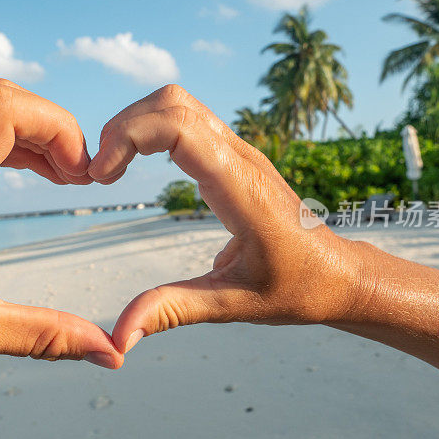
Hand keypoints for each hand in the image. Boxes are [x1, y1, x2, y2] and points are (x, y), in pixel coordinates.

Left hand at [0, 79, 122, 379]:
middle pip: (3, 101)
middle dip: (56, 130)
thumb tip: (104, 351)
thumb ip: (40, 336)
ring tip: (67, 179)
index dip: (56, 126)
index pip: (1, 108)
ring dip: (37, 137)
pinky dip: (15, 148)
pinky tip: (34, 179)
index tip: (78, 175)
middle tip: (79, 178)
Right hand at [88, 85, 364, 352]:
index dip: (128, 138)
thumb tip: (119, 336)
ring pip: (179, 104)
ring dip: (136, 124)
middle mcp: (240, 158)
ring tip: (111, 167)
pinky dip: (151, 129)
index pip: (178, 127)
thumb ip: (173, 311)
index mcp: (240, 187)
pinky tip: (134, 163)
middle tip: (99, 173)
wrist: (339, 273)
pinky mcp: (234, 157)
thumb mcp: (233, 304)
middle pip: (172, 103)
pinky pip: (187, 120)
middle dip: (124, 126)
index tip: (101, 177)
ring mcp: (240, 152)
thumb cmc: (296, 288)